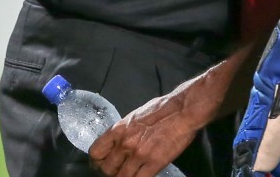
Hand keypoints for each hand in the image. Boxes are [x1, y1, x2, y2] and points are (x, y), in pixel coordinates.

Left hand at [88, 82, 206, 176]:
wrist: (183, 110)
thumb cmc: (162, 109)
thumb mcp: (135, 116)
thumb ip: (124, 132)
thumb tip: (118, 144)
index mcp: (119, 129)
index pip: (96, 152)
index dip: (97, 162)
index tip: (101, 164)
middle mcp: (125, 143)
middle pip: (106, 169)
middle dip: (111, 172)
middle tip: (118, 171)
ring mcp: (139, 154)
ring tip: (130, 173)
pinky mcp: (154, 163)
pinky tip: (141, 175)